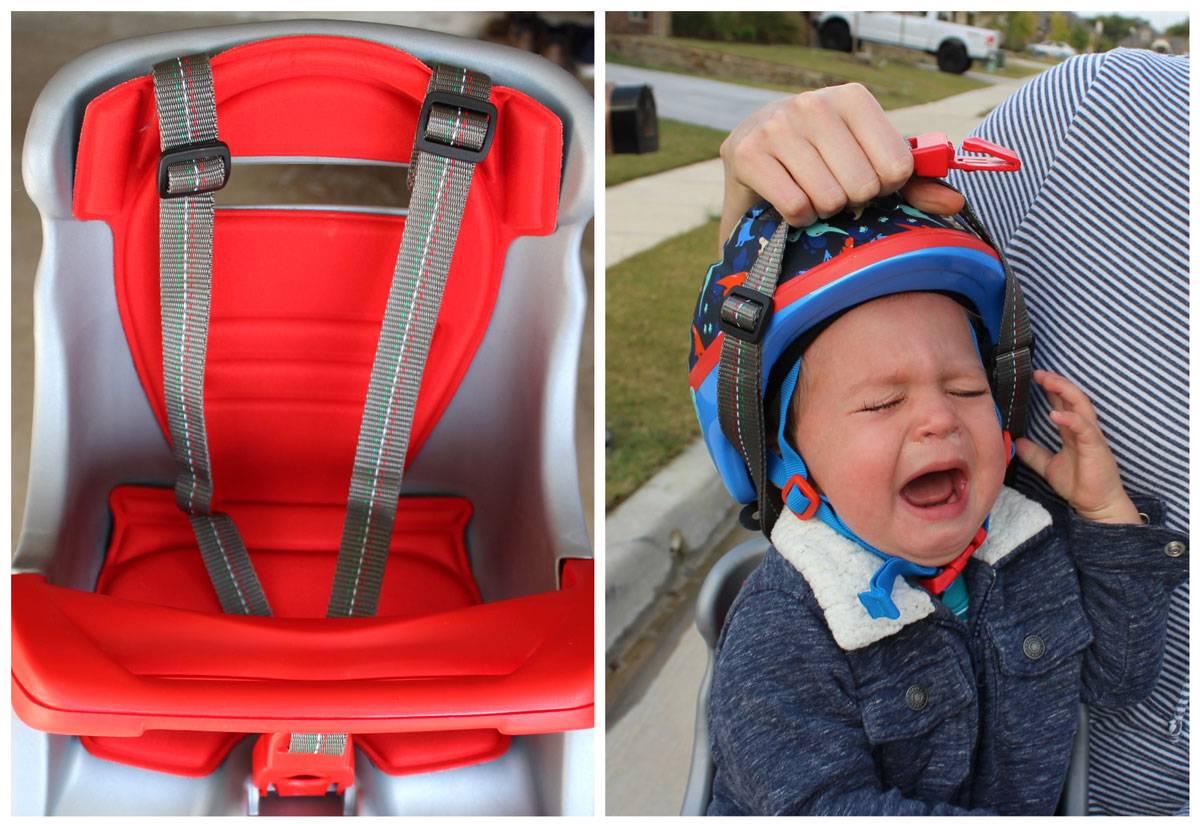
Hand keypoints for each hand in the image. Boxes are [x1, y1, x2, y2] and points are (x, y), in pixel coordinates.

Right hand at [718, 83, 965, 248]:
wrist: (752, 158)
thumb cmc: (821, 162)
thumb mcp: (870, 164)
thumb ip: (915, 183)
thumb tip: (956, 203)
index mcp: (852, 99)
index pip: (897, 167)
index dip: (885, 188)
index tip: (864, 181)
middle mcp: (812, 103)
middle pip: (863, 186)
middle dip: (850, 201)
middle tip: (832, 191)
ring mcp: (776, 125)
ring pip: (828, 199)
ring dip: (822, 211)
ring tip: (809, 195)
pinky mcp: (745, 153)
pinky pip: (795, 207)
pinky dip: (797, 219)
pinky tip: (788, 205)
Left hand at [1015, 370, 1140, 524]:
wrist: (1097, 505)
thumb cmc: (1079, 484)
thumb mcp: (1048, 466)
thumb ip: (1034, 453)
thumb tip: (1016, 441)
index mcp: (1073, 431)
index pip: (1062, 404)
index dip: (1051, 389)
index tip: (1034, 377)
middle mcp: (1083, 429)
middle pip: (1072, 398)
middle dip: (1056, 383)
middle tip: (1038, 372)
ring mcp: (1091, 436)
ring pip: (1081, 406)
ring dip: (1065, 391)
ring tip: (1047, 381)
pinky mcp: (1096, 447)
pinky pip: (1084, 428)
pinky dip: (1070, 419)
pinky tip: (1055, 414)